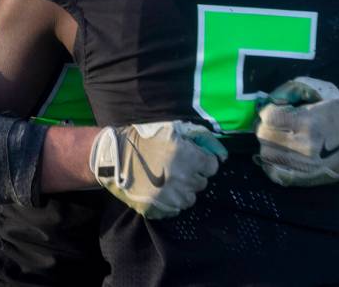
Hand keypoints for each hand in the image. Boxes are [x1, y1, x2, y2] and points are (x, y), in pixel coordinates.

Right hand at [90, 120, 227, 218]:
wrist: (114, 155)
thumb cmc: (146, 137)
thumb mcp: (175, 128)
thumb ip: (203, 138)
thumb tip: (223, 156)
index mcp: (188, 157)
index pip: (212, 167)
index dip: (202, 160)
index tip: (191, 156)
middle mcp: (182, 180)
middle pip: (201, 183)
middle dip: (193, 174)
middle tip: (177, 165)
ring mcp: (169, 198)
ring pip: (189, 199)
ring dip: (183, 189)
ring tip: (167, 178)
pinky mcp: (156, 210)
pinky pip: (173, 210)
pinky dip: (169, 201)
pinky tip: (158, 188)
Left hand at [255, 77, 338, 186]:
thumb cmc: (338, 113)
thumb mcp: (321, 90)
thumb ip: (293, 88)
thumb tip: (271, 98)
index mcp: (309, 122)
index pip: (269, 116)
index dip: (268, 110)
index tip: (275, 109)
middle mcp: (304, 146)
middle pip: (263, 135)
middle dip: (264, 125)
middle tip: (273, 123)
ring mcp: (303, 166)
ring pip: (265, 153)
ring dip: (266, 143)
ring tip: (277, 137)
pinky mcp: (302, 179)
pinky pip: (273, 172)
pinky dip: (270, 162)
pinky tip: (278, 153)